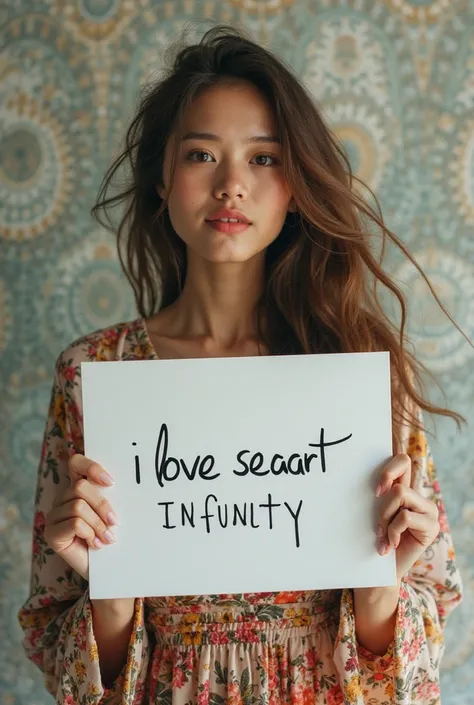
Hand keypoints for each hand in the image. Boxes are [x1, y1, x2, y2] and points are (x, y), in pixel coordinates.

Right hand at [44, 454, 118, 580]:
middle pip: (79, 487)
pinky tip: (96, 544)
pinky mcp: (52, 534)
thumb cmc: (111, 536)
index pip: (76, 463)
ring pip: (78, 507)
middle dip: (102, 505)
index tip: (111, 482)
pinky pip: (74, 524)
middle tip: (115, 522)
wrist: (108, 568)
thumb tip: (115, 481)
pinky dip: (90, 533)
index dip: (91, 467)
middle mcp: (62, 499)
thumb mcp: (111, 511)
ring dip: (98, 523)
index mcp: (77, 488)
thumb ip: (109, 495)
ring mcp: (54, 516)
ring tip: (108, 537)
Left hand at [376, 453, 439, 580]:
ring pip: (400, 495)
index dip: (388, 470)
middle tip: (378, 524)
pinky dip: (393, 531)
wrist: (379, 570)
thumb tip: (359, 471)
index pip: (402, 460)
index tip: (375, 492)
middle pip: (398, 484)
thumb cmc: (372, 538)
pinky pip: (405, 516)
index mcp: (404, 488)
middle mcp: (418, 497)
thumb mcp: (372, 511)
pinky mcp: (432, 526)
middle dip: (383, 505)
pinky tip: (391, 545)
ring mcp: (428, 510)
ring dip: (386, 519)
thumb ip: (377, 493)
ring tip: (384, 537)